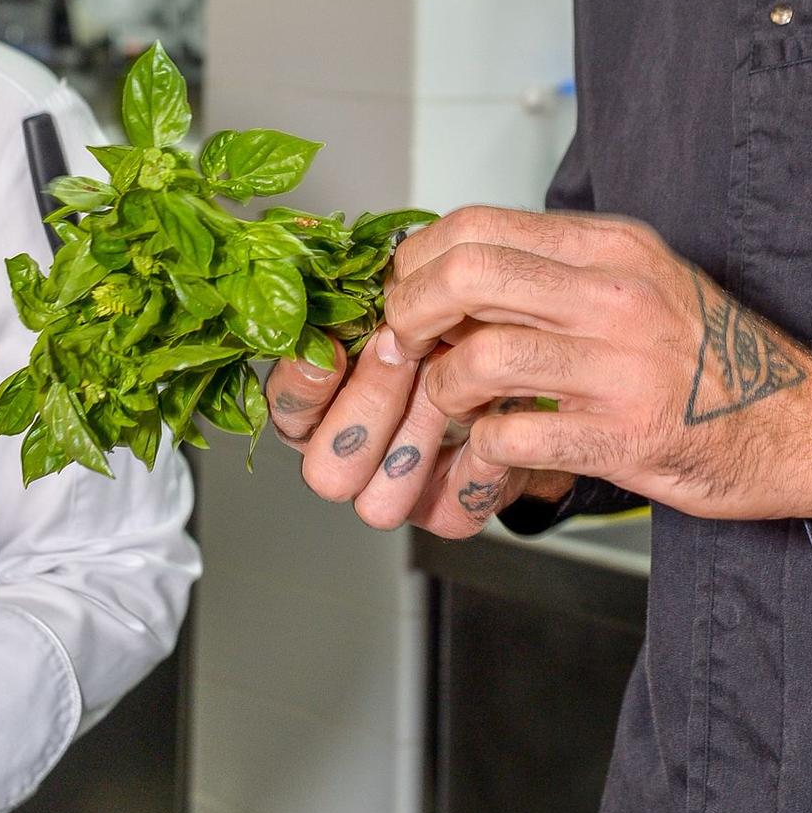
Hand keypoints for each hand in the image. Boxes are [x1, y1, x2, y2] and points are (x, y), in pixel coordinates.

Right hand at [266, 329, 573, 537]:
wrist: (523, 359)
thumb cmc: (450, 324)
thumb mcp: (406, 304)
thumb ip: (366, 307)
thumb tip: (349, 300)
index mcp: (321, 409)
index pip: (288, 411)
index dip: (303, 386)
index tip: (335, 346)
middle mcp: (350, 460)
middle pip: (327, 470)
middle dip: (366, 405)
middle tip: (402, 352)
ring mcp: (396, 495)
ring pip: (379, 502)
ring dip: (418, 433)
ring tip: (454, 378)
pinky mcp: (449, 512)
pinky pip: (453, 509)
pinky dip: (477, 463)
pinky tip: (494, 415)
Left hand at [382, 207, 811, 528]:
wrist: (801, 424)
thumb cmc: (712, 358)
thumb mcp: (642, 282)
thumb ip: (561, 274)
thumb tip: (461, 273)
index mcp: (613, 248)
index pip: (478, 224)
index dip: (419, 259)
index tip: (407, 290)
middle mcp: (615, 295)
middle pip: (466, 275)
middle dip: (411, 311)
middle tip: (407, 342)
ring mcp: (620, 366)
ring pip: (479, 358)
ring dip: (443, 388)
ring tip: (452, 402)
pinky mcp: (623, 436)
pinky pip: (513, 434)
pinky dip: (483, 449)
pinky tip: (492, 450)